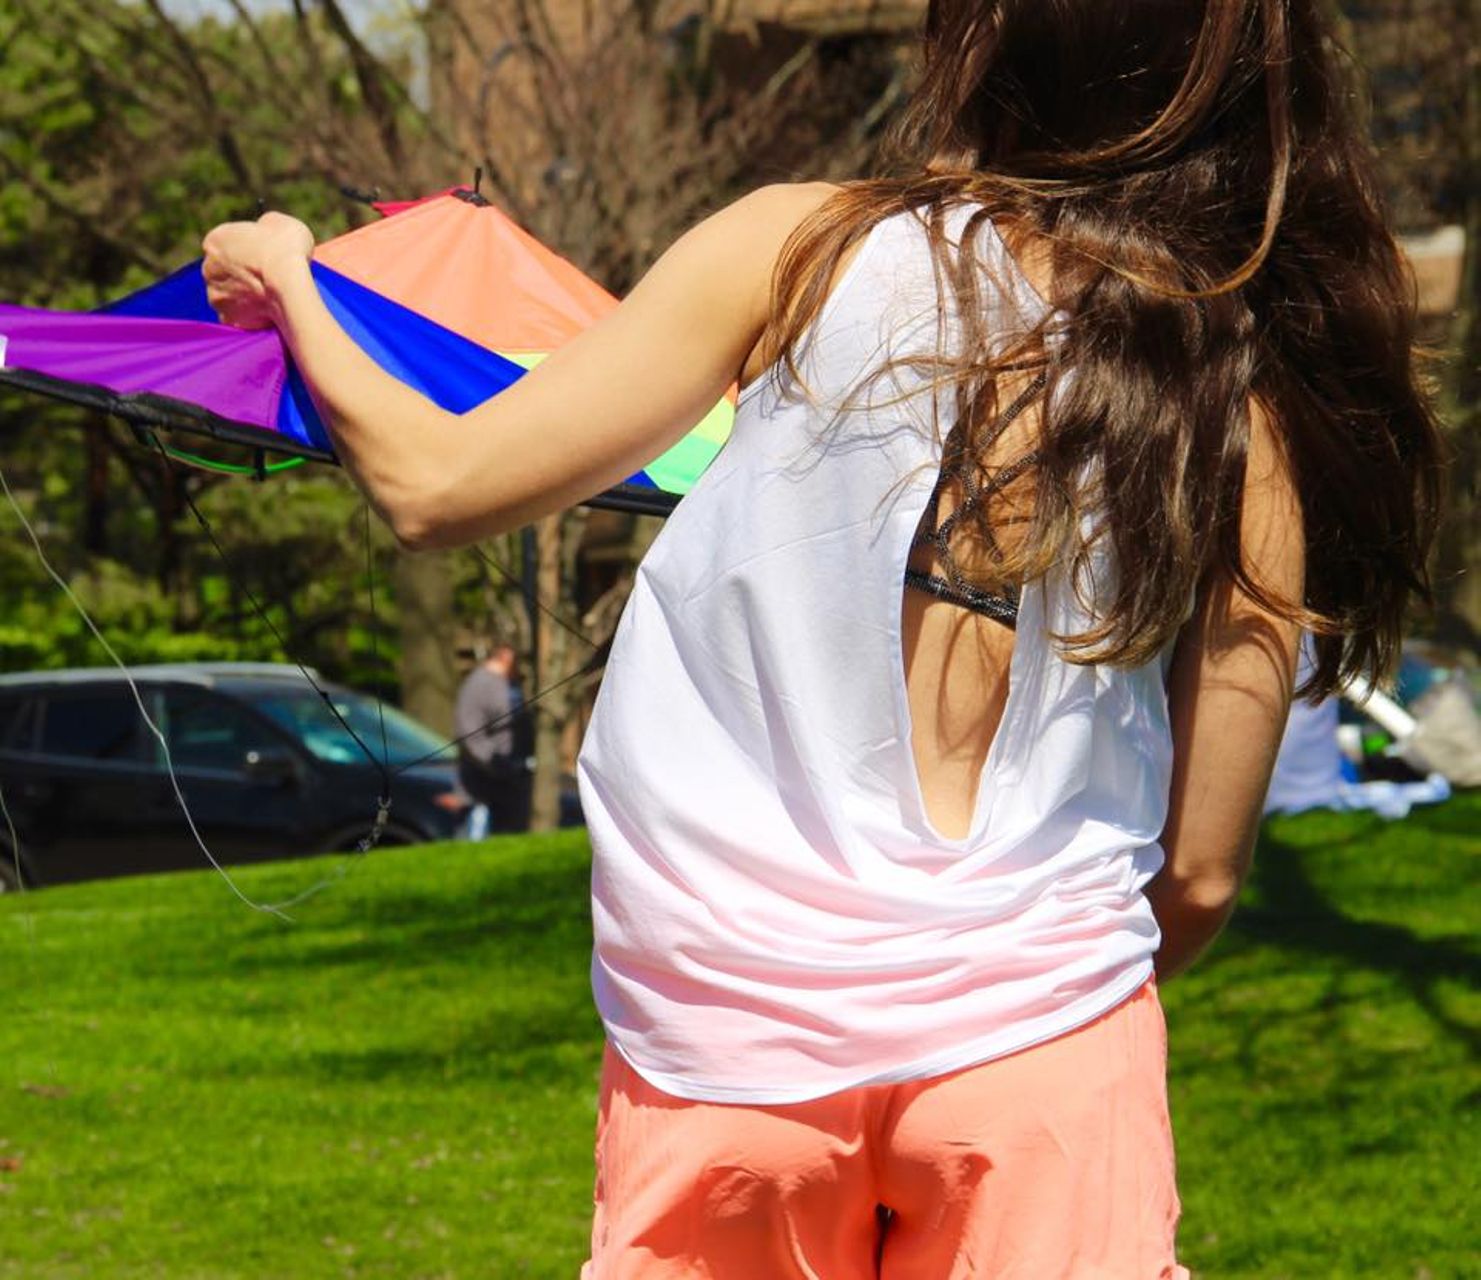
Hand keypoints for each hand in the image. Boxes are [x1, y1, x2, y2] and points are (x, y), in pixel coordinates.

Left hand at [201, 212, 314, 329]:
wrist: (289, 285)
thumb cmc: (286, 249)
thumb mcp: (281, 223)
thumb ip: (265, 226)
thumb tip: (266, 230)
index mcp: (215, 240)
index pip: (227, 244)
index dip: (248, 249)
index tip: (265, 255)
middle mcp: (207, 267)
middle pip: (224, 270)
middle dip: (241, 273)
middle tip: (267, 277)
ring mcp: (215, 294)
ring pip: (228, 294)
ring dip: (243, 295)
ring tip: (268, 297)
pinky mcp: (227, 317)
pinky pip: (237, 316)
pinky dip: (248, 315)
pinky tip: (266, 313)